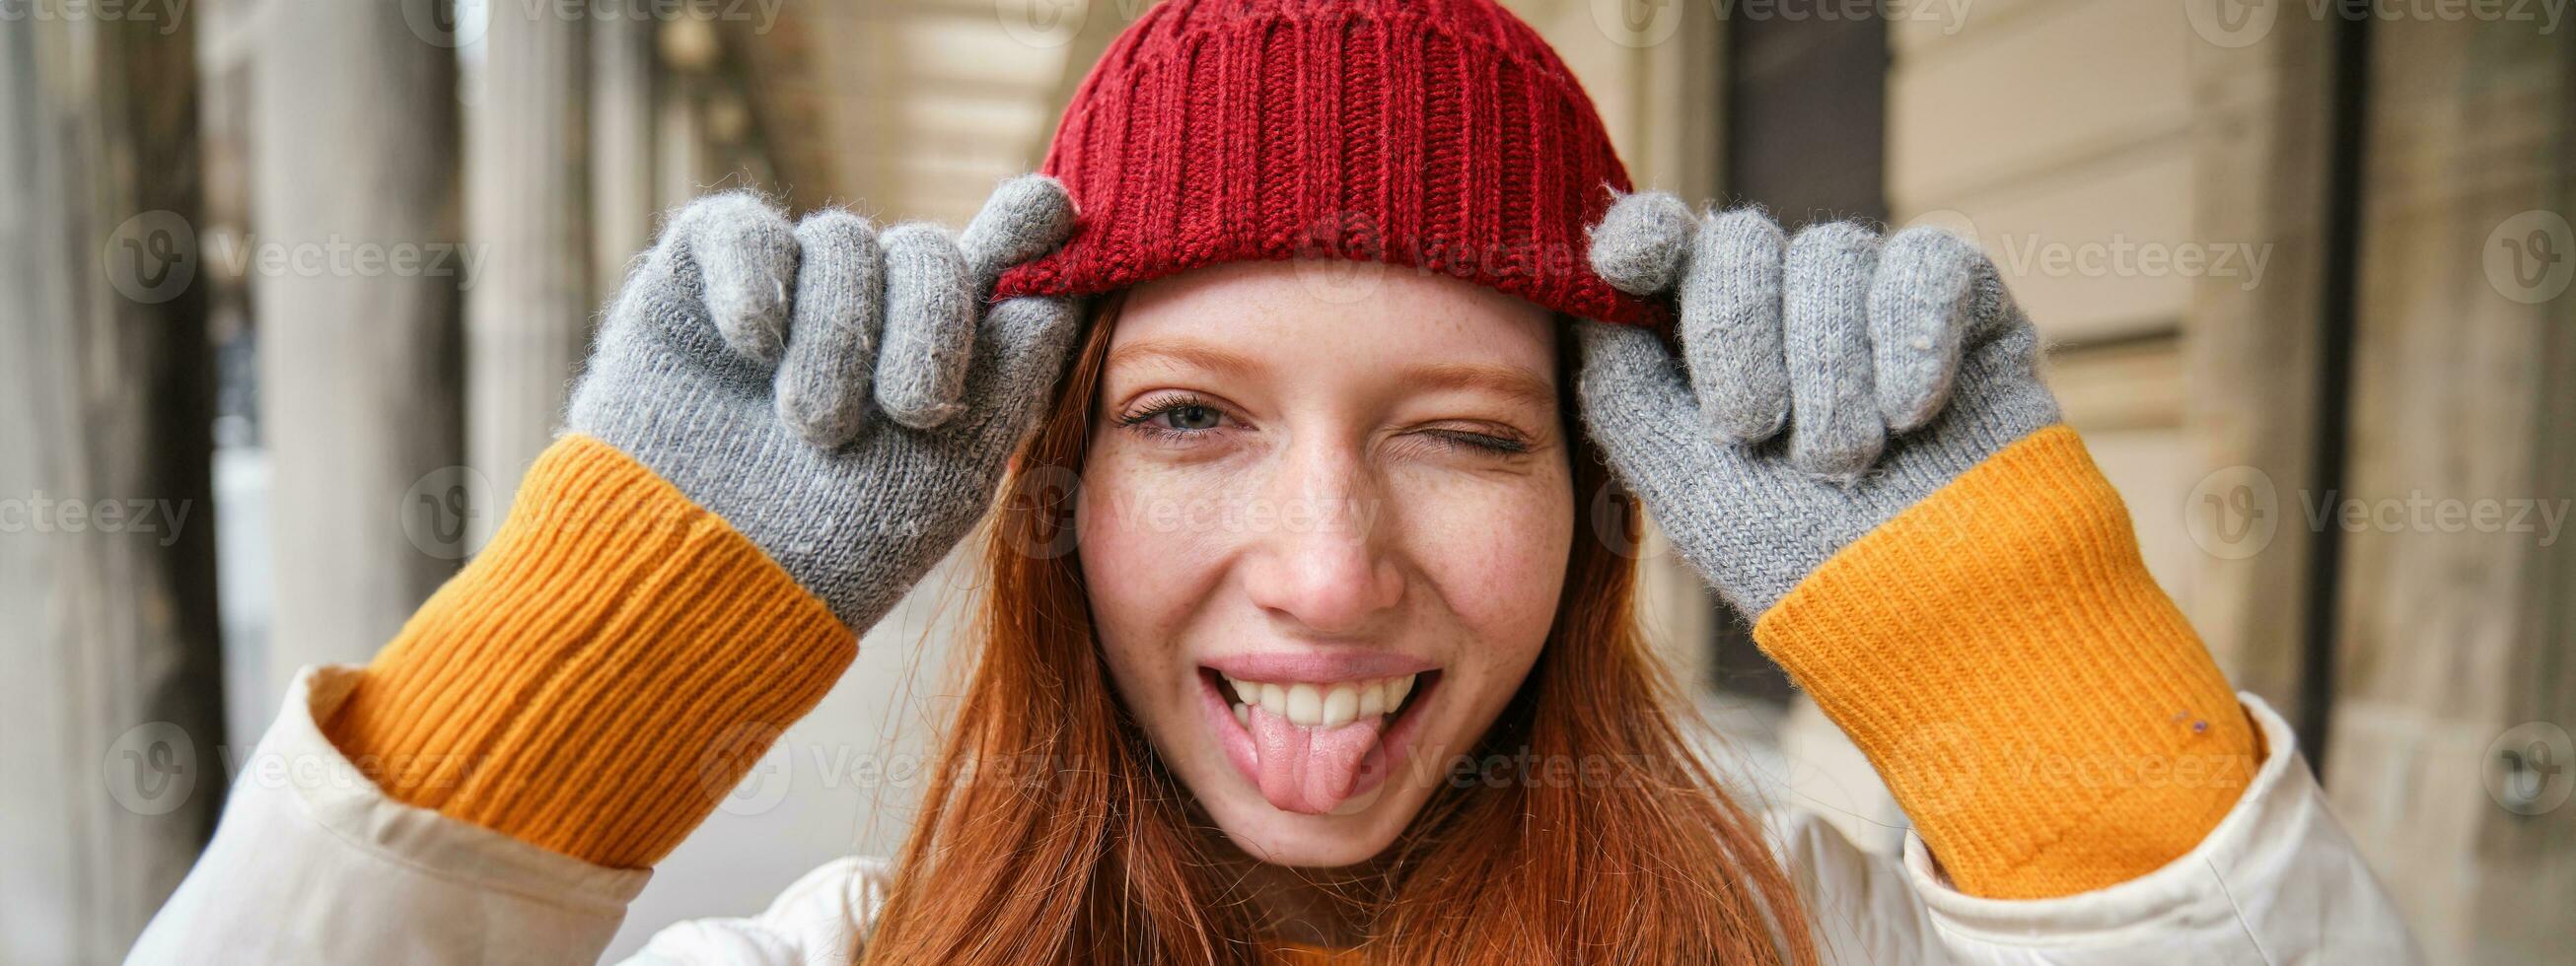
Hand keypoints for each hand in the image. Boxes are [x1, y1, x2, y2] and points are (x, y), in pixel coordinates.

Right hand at [566, 176, 1078, 629]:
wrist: (707, 581)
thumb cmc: (840, 547)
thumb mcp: (955, 467)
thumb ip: (1017, 370)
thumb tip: (1063, 280)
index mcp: (938, 350)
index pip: (994, 259)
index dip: (1028, 221)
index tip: (1053, 209)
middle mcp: (866, 309)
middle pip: (926, 250)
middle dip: (931, 325)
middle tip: (911, 411)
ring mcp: (783, 289)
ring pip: (841, 242)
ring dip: (838, 338)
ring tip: (813, 430)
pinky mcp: (696, 278)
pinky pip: (740, 229)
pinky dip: (753, 280)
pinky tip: (752, 345)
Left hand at [1577, 193, 2059, 614]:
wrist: (1932, 617)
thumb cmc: (1798, 566)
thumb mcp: (1683, 482)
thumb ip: (1625, 386)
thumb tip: (1593, 295)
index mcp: (1709, 347)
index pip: (1666, 246)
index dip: (1643, 232)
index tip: (1628, 259)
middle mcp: (1790, 311)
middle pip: (1741, 240)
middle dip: (1734, 330)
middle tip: (1752, 428)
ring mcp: (1878, 305)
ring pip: (1831, 250)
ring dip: (1827, 364)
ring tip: (1844, 460)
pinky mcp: (1972, 310)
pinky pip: (1930, 261)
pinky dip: (1912, 331)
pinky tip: (1911, 411)